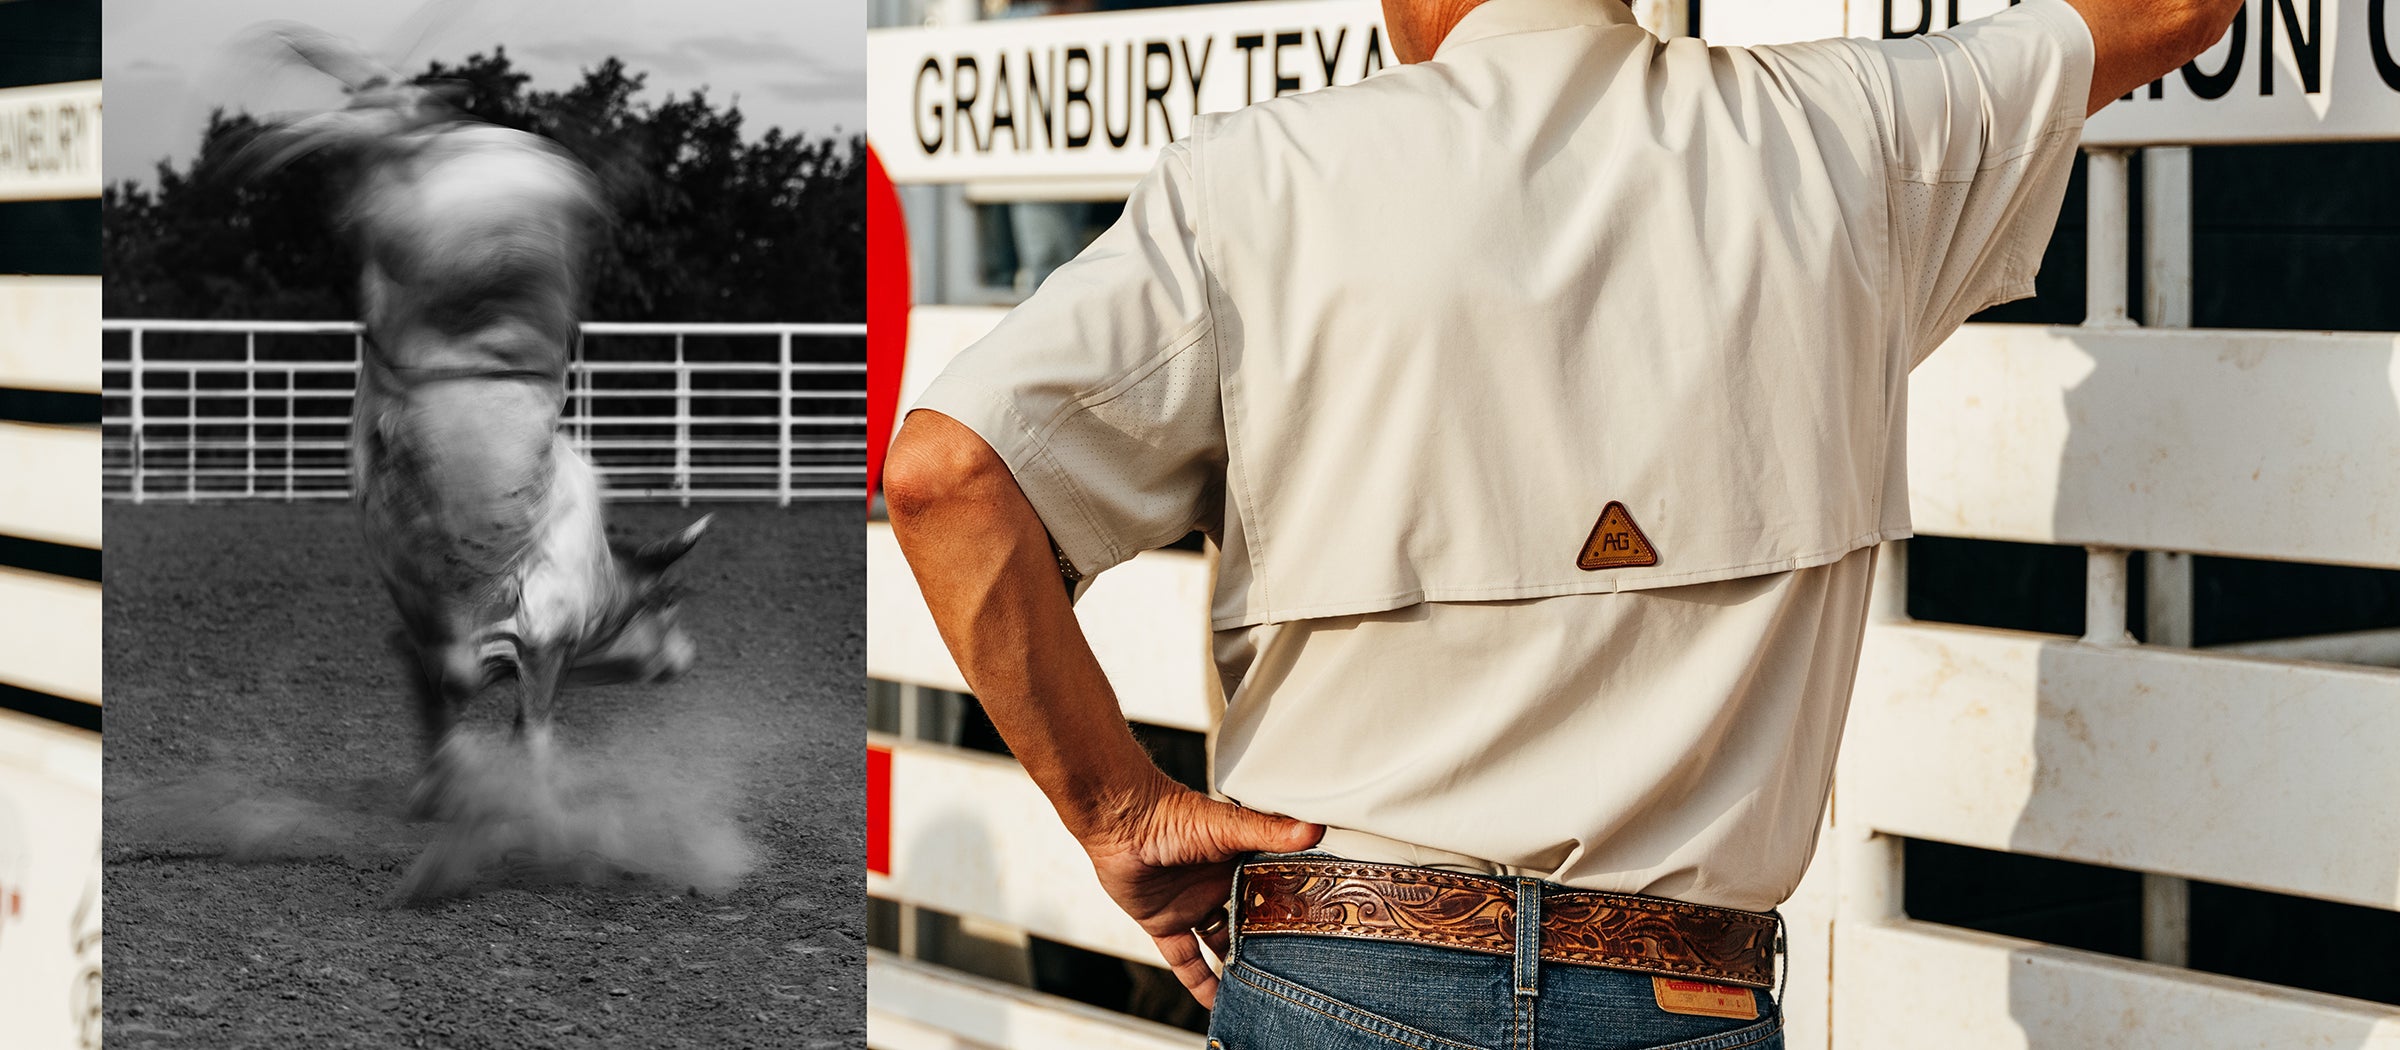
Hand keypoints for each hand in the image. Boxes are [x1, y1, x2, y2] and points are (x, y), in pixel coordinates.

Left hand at [1080, 779, 1323, 1007]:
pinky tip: (1216, 1001)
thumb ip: (1269, 831)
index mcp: (1239, 860)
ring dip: (1237, 964)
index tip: (1317, 928)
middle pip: (1250, 920)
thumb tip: (1314, 829)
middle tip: (1294, 967)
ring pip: (1221, 943)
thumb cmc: (1171, 813)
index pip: (1273, 889)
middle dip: (1268, 941)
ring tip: (1261, 988)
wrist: (1119, 822)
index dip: (1292, 908)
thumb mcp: (1227, 826)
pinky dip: (1200, 981)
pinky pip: (1186, 960)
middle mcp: (1218, 884)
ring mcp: (1192, 906)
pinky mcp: (1165, 923)